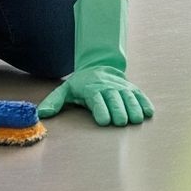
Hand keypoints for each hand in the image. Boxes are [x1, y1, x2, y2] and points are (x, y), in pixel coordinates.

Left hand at [39, 0, 152, 127]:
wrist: (100, 67)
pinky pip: (140, 95)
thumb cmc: (81, 85)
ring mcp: (122, 88)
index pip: (97, 100)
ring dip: (133, 108)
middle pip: (115, 99)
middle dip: (119, 110)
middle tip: (121, 122)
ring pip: (129, 97)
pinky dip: (145, 103)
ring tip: (137, 120)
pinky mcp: (132, 90)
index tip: (104, 121)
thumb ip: (54, 101)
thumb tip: (42, 114)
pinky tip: (148, 113)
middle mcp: (108, 88)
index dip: (101, 110)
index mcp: (92, 89)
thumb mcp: (66, 90)